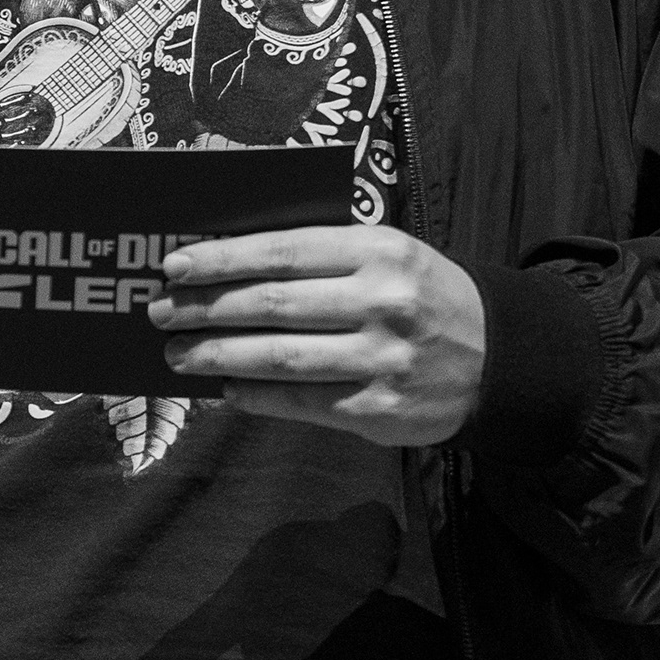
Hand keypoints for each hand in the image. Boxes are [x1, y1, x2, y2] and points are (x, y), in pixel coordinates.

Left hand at [149, 226, 486, 448]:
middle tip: (161, 313)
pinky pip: (302, 402)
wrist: (499, 357)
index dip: (221, 259)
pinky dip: (256, 395)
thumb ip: (320, 254)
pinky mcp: (380, 409)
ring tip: (179, 354)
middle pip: (272, 304)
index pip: (282, 251)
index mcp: (379, 249)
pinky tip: (226, 387)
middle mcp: (382, 301)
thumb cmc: (420, 295)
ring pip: (280, 358)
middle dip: (206, 309)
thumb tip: (228, 264)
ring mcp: (382, 358)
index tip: (174, 264)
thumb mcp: (387, 253)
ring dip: (219, 355)